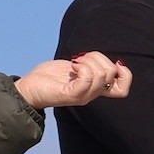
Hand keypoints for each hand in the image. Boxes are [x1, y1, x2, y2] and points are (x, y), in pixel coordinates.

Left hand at [17, 52, 131, 108]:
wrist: (27, 90)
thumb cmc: (49, 77)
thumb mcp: (75, 68)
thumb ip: (90, 65)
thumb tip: (106, 58)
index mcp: (95, 89)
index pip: (123, 90)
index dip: (126, 74)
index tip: (112, 63)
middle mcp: (91, 94)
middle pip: (112, 74)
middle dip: (99, 57)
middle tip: (81, 58)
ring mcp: (82, 96)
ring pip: (102, 74)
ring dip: (89, 60)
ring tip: (75, 62)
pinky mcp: (71, 95)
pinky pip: (87, 78)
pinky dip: (81, 66)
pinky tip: (71, 66)